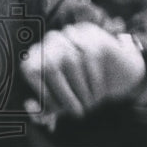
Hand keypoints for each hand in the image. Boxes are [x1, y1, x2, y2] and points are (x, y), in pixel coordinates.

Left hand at [20, 22, 146, 118]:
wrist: (117, 75)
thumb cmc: (82, 91)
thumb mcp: (62, 104)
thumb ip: (42, 110)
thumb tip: (29, 105)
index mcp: (38, 54)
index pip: (30, 69)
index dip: (42, 91)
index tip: (57, 110)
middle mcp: (51, 40)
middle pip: (50, 65)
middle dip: (64, 93)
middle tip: (77, 113)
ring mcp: (71, 33)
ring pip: (71, 60)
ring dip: (81, 89)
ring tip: (90, 104)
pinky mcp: (91, 33)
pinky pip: (90, 57)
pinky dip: (94, 80)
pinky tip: (99, 94)